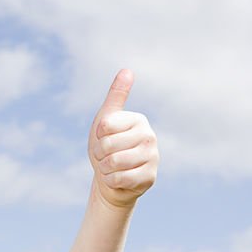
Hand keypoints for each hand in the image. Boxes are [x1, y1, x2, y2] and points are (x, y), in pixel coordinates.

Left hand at [88, 70, 157, 208]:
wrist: (111, 181)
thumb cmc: (107, 148)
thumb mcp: (105, 121)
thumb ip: (116, 97)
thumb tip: (127, 70)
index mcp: (138, 119)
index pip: (105, 126)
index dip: (98, 136)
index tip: (103, 139)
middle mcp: (149, 136)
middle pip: (109, 145)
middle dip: (100, 155)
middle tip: (106, 157)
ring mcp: (152, 157)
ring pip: (114, 162)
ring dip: (105, 169)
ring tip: (111, 168)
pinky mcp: (150, 177)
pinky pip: (121, 179)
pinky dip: (112, 181)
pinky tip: (117, 179)